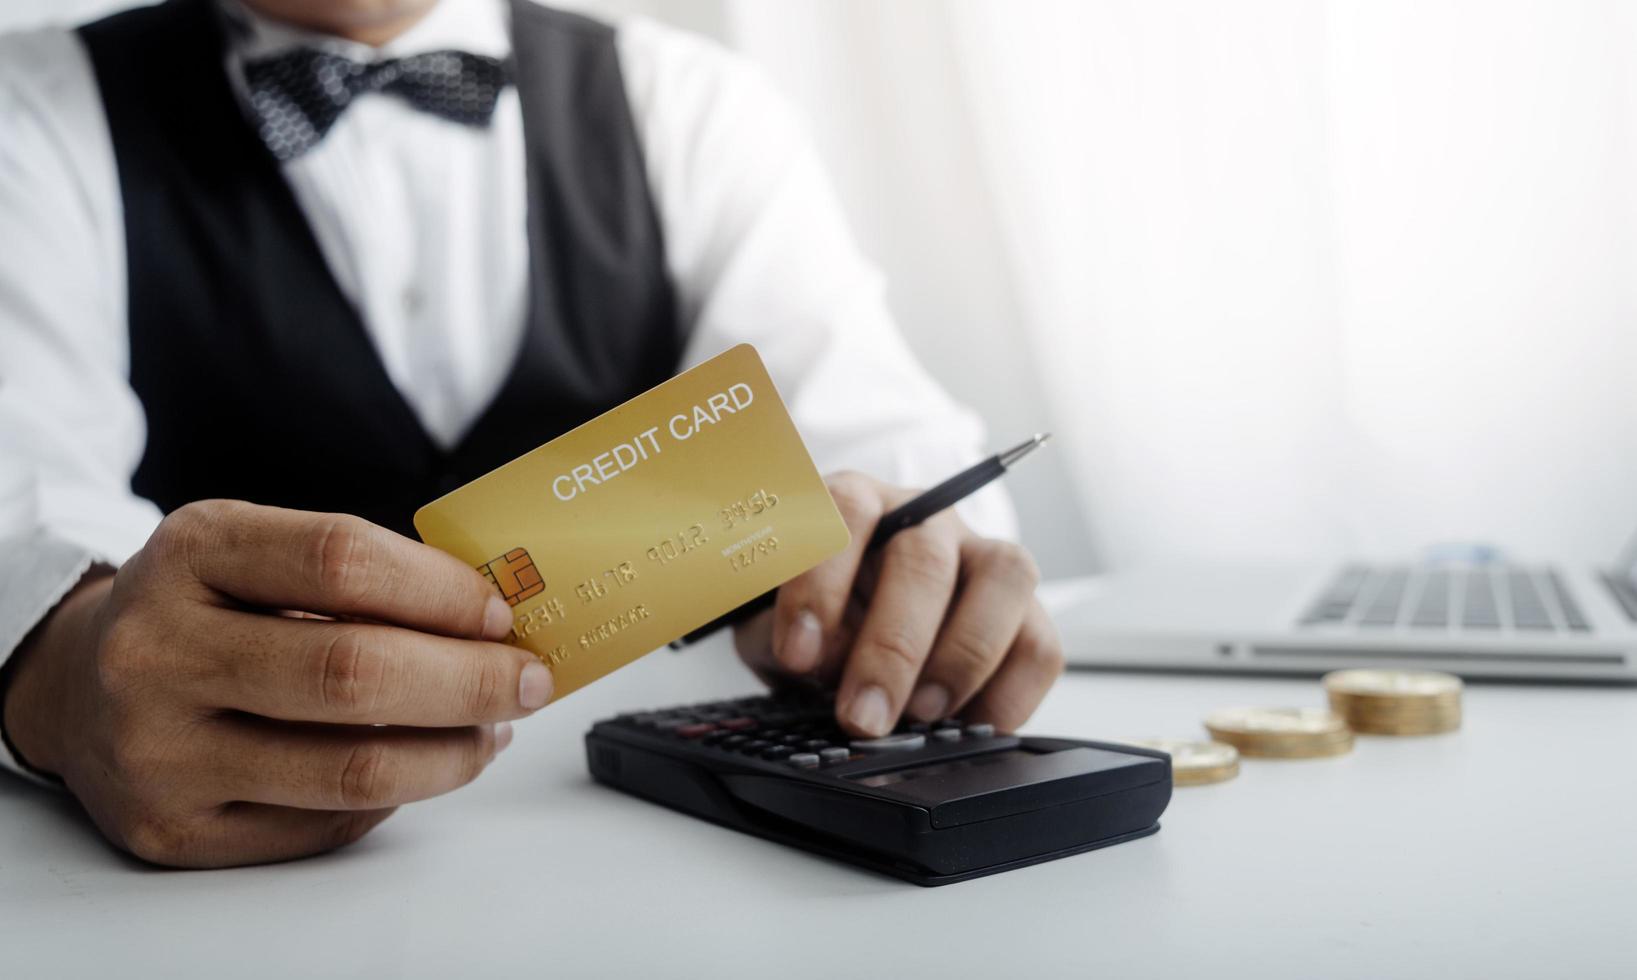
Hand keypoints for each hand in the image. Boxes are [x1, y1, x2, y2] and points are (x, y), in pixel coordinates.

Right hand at [0, 501, 552, 867]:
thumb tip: (494, 622)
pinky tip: (422, 764)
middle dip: (470, 681)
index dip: (441, 591)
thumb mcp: (253, 552)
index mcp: (192, 554)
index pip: (341, 561)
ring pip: (350, 769)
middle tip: (528, 680)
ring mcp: (159, 750)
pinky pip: (324, 824)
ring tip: (490, 728)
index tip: (501, 614)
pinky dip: (397, 796)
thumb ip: (360, 572)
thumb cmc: (202, 608)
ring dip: (451, 752)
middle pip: (354, 673)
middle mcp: (160, 651)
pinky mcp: (173, 830)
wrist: (76, 683)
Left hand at [733, 472, 1062, 736]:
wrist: (849, 638)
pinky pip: (1041, 644)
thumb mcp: (782, 626)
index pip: (845, 512)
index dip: (821, 583)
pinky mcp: (1026, 613)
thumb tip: (827, 666)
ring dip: (963, 656)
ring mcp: (984, 558)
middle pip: (925, 558)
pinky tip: (966, 726)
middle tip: (862, 715)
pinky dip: (1010, 693)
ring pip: (1005, 577)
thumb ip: (800, 639)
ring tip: (922, 715)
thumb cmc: (815, 623)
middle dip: (892, 648)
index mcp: (858, 501)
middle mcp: (927, 519)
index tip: (797, 653)